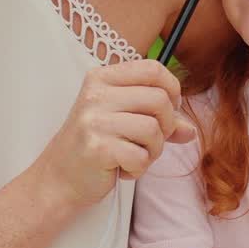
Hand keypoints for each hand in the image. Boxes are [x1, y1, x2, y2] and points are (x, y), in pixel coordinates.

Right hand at [32, 60, 195, 209]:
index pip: (153, 69)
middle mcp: (96, 94)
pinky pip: (141, 156)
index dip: (172, 89)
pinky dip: (139, 168)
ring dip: (153, 151)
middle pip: (160, 99)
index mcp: (102, 78)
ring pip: (154, 129)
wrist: (58, 179)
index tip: (168, 111)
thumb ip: (159, 119)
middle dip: (166, 126)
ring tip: (135, 156)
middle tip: (149, 142)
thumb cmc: (95, 146)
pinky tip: (123, 169)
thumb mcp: (125, 122)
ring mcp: (94, 120)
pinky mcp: (96, 148)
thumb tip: (190, 130)